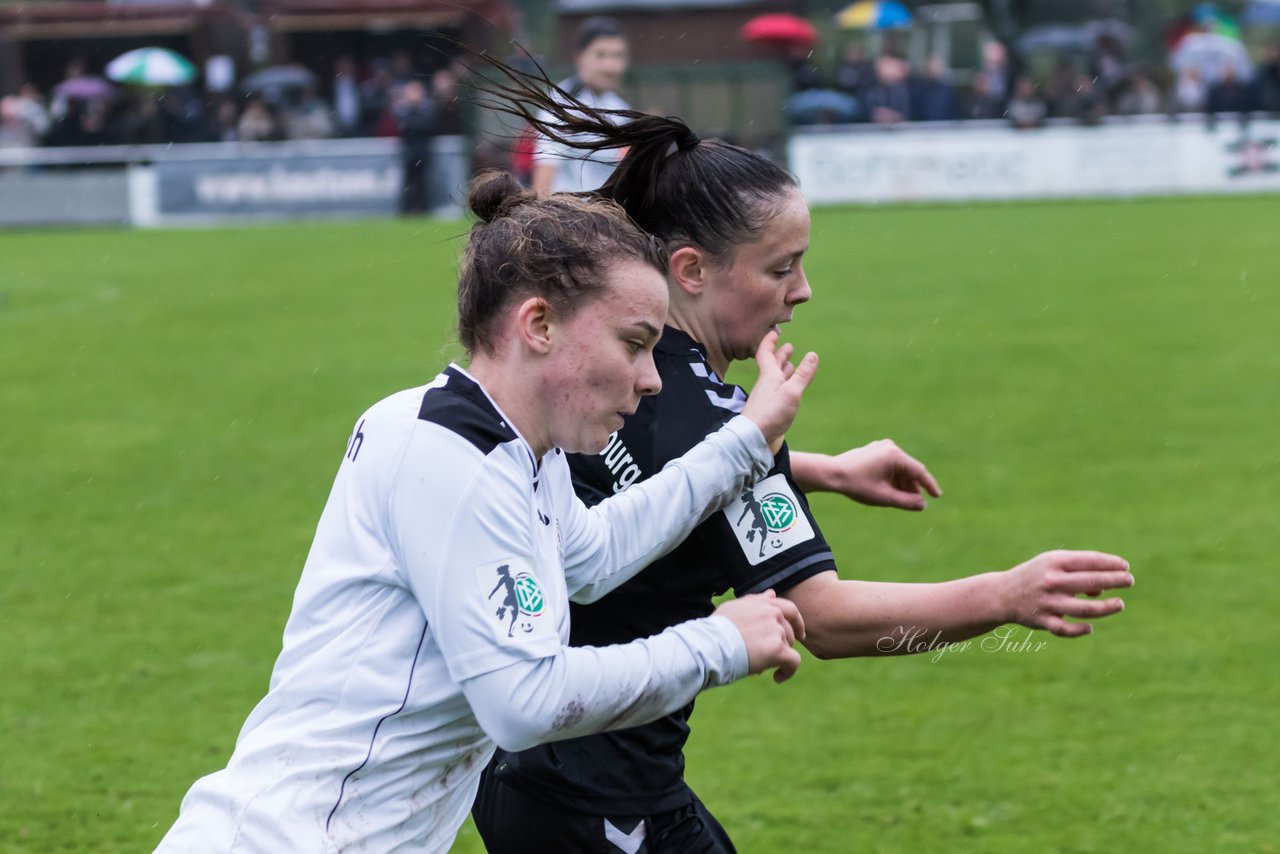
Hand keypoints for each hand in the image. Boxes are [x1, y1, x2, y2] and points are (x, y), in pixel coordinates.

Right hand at [714, 590, 805, 682]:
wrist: (710, 644)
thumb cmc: (716, 629)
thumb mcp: (734, 607)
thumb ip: (755, 601)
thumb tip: (771, 594)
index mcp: (763, 603)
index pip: (788, 608)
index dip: (795, 622)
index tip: (798, 633)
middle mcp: (772, 613)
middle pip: (789, 630)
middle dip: (783, 643)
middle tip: (771, 655)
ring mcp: (776, 631)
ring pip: (789, 646)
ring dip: (779, 656)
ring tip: (762, 666)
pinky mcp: (778, 649)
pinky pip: (793, 661)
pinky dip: (788, 671)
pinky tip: (777, 677)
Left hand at [741, 331, 818, 454]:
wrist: (754, 439)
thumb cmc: (771, 413)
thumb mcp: (791, 391)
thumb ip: (802, 374)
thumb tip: (813, 354)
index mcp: (768, 376)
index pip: (765, 353)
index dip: (769, 341)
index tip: (773, 331)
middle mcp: (766, 384)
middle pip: (772, 365)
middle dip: (780, 355)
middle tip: (788, 346)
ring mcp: (768, 398)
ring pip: (776, 379)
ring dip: (783, 369)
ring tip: (790, 364)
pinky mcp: (771, 410)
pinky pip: (779, 392)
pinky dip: (785, 385)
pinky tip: (789, 390)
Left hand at [810, 440, 941, 509]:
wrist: (831, 474)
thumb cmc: (856, 485)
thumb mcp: (883, 497)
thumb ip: (906, 502)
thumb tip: (922, 504)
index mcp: (894, 455)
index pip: (919, 471)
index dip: (930, 485)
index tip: (938, 496)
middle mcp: (890, 447)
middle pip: (909, 470)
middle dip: (913, 487)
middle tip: (916, 503)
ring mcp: (882, 447)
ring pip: (900, 468)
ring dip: (903, 483)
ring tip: (902, 500)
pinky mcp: (875, 451)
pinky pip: (891, 465)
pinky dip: (894, 477)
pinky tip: (891, 490)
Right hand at [1001, 550, 1132, 636]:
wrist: (1002, 594)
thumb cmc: (1036, 576)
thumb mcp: (1051, 565)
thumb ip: (1078, 571)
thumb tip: (1103, 589)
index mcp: (1053, 563)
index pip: (1089, 561)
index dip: (1111, 564)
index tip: (1125, 566)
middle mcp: (1051, 581)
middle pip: (1091, 582)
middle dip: (1115, 581)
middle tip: (1130, 581)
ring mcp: (1047, 603)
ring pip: (1084, 609)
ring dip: (1106, 607)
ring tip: (1120, 604)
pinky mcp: (1042, 621)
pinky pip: (1065, 629)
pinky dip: (1079, 630)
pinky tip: (1090, 627)